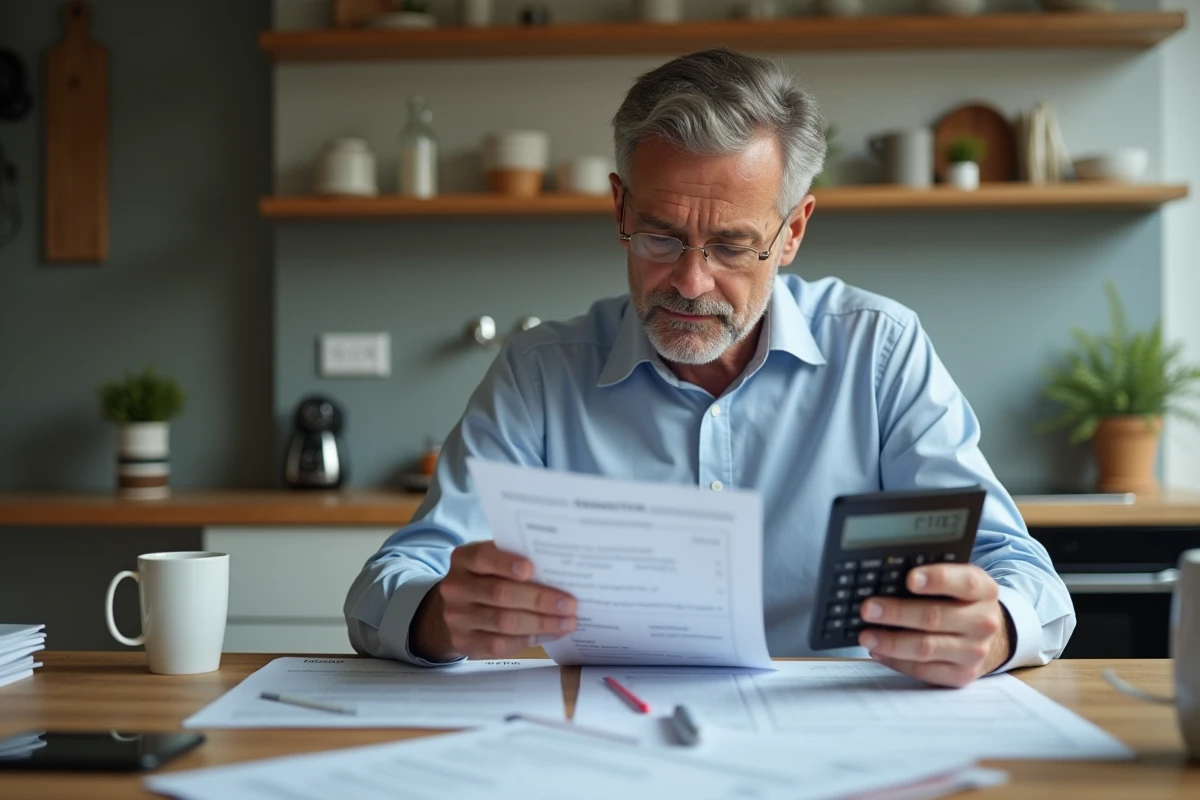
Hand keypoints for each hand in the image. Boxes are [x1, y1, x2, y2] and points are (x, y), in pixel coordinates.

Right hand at [410, 541, 577, 661]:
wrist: (455, 610)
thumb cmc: (486, 579)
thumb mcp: (491, 562)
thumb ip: (515, 560)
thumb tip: (558, 567)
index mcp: (463, 559)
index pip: (482, 557)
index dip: (506, 563)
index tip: (532, 569)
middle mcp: (456, 587)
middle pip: (500, 593)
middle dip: (539, 599)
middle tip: (570, 603)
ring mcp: (457, 617)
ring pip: (503, 622)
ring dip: (541, 623)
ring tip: (568, 622)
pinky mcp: (465, 642)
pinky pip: (500, 645)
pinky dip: (530, 639)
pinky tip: (551, 634)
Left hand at [857, 563, 1010, 687]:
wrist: (987, 638)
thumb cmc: (960, 603)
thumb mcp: (958, 583)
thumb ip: (931, 577)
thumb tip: (885, 577)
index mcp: (984, 590)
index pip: (965, 582)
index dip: (937, 579)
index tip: (909, 578)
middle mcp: (983, 621)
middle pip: (935, 616)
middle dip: (897, 612)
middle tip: (868, 609)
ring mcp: (974, 651)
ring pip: (925, 647)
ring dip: (891, 642)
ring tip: (866, 635)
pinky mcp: (961, 675)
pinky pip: (923, 670)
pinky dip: (896, 661)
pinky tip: (879, 651)